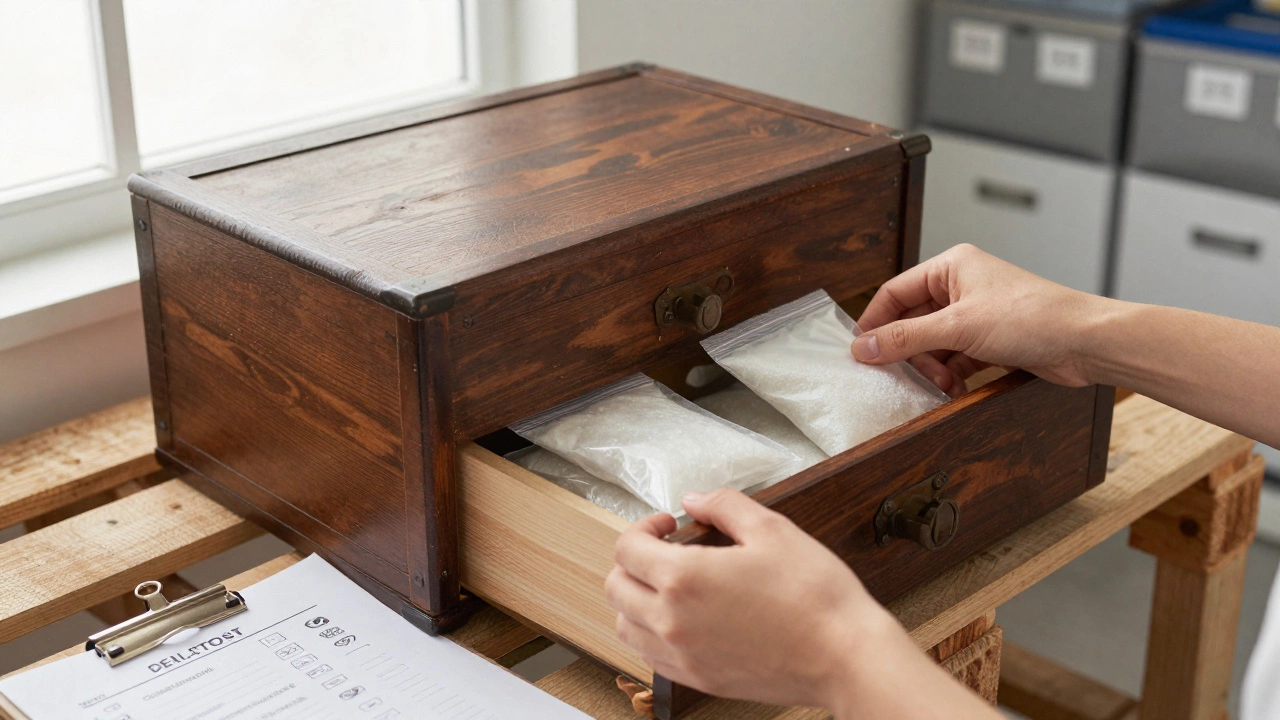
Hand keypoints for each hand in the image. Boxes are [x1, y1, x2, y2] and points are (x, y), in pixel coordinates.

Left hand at [605, 488, 914, 710]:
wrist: (844, 656)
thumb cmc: (815, 596)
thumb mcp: (772, 529)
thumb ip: (724, 505)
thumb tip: (695, 500)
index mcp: (685, 579)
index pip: (627, 548)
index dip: (643, 527)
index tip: (667, 525)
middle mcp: (673, 622)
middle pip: (616, 587)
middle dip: (632, 561)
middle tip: (663, 550)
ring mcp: (683, 656)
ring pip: (625, 626)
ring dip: (636, 599)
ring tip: (669, 585)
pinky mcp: (699, 680)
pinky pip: (650, 656)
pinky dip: (652, 633)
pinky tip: (683, 618)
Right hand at [853, 244, 1106, 395]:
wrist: (1084, 342)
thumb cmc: (1033, 316)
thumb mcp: (958, 327)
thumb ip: (906, 338)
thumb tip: (865, 347)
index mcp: (951, 267)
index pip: (896, 292)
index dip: (876, 322)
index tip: (862, 351)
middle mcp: (962, 287)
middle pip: (913, 321)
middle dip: (910, 352)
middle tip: (903, 375)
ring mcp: (977, 314)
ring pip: (934, 343)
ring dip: (932, 367)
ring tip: (941, 383)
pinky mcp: (990, 338)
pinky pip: (955, 356)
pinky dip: (951, 373)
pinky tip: (954, 387)